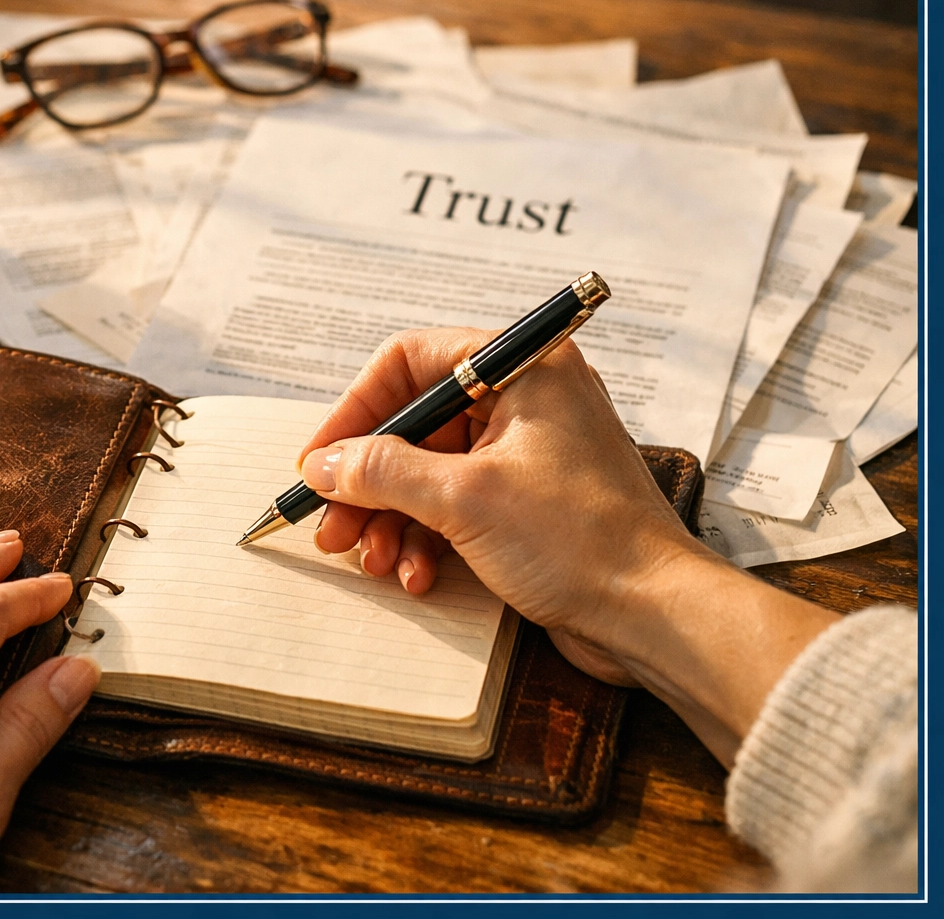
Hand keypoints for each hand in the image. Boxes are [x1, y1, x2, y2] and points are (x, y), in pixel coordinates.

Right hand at [297, 327, 837, 762]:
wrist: (656, 615)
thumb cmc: (582, 540)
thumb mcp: (465, 498)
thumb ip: (384, 471)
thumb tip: (324, 464)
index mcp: (524, 369)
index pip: (412, 362)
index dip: (357, 410)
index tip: (320, 459)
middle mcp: (527, 401)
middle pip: (416, 425)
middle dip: (368, 482)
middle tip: (332, 525)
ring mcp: (528, 454)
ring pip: (429, 472)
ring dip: (391, 518)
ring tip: (371, 559)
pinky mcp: (529, 504)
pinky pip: (456, 507)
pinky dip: (426, 539)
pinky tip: (415, 574)